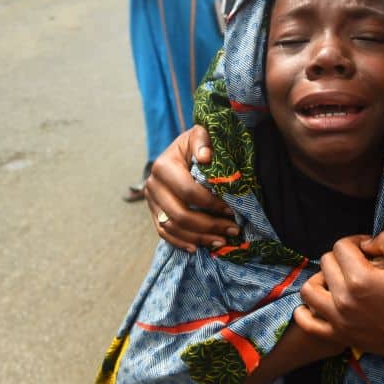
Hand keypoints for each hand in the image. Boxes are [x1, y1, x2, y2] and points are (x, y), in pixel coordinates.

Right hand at [143, 125, 238, 252]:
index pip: (188, 191)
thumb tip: (206, 156)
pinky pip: (164, 232)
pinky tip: (198, 248)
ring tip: (222, 241)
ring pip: (172, 227)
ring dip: (198, 238)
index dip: (211, 203)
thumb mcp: (201, 135)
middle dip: (209, 225)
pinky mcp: (154, 211)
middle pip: (179, 214)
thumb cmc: (197, 143)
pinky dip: (180, 242)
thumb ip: (203, 141)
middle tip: (233, 230)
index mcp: (163, 166)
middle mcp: (152, 184)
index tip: (232, 210)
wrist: (183, 150)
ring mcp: (151, 200)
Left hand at [295, 232, 383, 383]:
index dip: (357, 240)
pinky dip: (307, 311)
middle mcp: (344, 301)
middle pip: (326, 263)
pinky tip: (323, 301)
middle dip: (342, 257)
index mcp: (361, 279)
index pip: (341, 246)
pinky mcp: (341, 337)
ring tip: (341, 279)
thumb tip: (365, 243)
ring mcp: (340, 321)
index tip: (371, 248)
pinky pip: (308, 323)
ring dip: (322, 279)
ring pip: (309, 289)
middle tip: (361, 262)